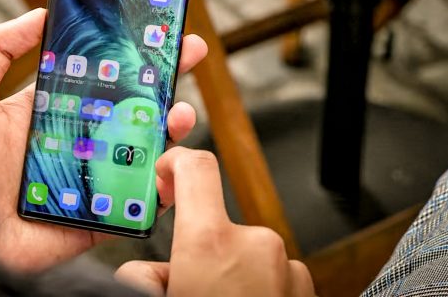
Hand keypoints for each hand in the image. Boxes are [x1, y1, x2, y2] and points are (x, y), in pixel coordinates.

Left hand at [0, 8, 207, 270]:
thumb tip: (39, 13)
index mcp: (57, 108)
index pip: (101, 73)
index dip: (128, 51)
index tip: (154, 28)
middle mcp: (82, 137)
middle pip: (133, 104)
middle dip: (165, 78)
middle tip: (190, 53)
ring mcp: (95, 173)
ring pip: (145, 147)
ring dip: (171, 127)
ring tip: (179, 114)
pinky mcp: (103, 211)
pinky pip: (140, 198)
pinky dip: (163, 185)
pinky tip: (171, 168)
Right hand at [115, 147, 314, 296]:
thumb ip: (143, 277)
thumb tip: (147, 274)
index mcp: (211, 243)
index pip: (195, 168)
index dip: (174, 163)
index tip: (165, 173)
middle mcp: (255, 244)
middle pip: (213, 225)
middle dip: (196, 252)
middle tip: (186, 291)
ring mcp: (287, 265)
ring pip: (242, 253)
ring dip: (228, 275)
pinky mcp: (305, 286)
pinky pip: (270, 272)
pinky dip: (255, 288)